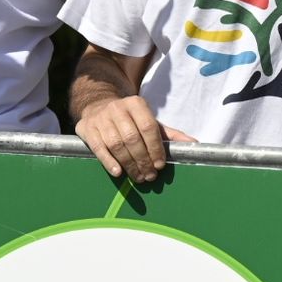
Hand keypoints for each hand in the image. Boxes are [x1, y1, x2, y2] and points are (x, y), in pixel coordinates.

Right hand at [74, 96, 194, 182]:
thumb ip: (170, 134)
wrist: (99, 106)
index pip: (148, 127)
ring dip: (129, 164)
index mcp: (136, 104)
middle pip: (132, 138)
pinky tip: (118, 172)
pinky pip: (99, 147)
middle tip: (150, 176)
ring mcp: (101, 118)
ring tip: (138, 177)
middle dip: (143, 160)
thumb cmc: (130, 119)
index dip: (155, 147)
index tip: (160, 165)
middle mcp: (118, 108)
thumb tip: (195, 144)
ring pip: (116, 144)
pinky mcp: (86, 128)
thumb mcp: (149, 122)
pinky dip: (108, 161)